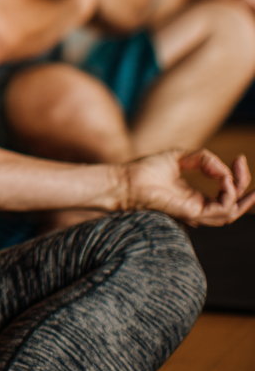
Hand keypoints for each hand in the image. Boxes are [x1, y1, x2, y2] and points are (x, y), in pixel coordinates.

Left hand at [123, 149, 254, 226]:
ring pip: (231, 211)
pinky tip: (224, 178)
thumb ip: (203, 159)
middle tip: (242, 163)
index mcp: (195, 198)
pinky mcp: (192, 213)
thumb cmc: (145, 170)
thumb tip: (223, 170)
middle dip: (243, 184)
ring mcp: (196, 213)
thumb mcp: (178, 157)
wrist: (126, 180)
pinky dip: (228, 194)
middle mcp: (198, 208)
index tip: (239, 158)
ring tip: (237, 170)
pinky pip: (221, 209)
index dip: (236, 178)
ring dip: (239, 190)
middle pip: (234, 205)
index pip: (226, 196)